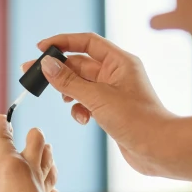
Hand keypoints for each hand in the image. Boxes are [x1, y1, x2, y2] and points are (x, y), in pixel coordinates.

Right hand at [21, 32, 174, 175]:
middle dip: (58, 71)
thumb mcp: (97, 98)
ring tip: (66, 102)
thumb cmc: (137, 119)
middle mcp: (117, 73)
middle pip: (80, 64)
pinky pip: (88, 103)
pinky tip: (83, 119)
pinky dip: (81, 110)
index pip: (86, 42)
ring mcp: (114, 93)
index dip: (63, 42)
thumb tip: (47, 65)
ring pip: (82, 86)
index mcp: (119, 61)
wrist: (159, 149)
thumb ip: (69, 81)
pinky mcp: (112, 111)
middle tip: (33, 76)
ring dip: (70, 94)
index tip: (40, 48)